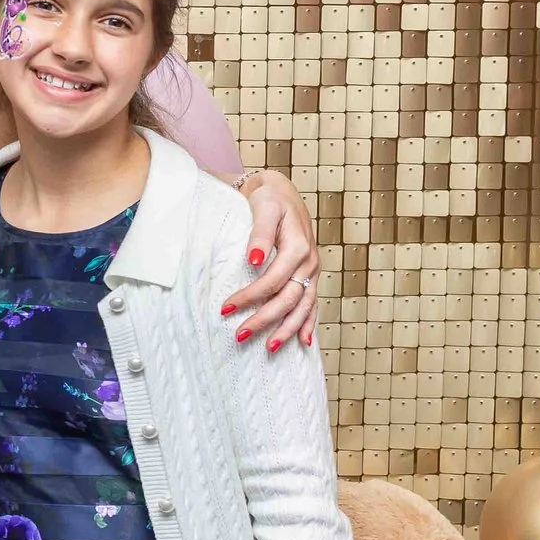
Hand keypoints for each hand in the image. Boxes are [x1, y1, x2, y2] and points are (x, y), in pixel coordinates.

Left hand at [223, 170, 320, 350]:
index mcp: (298, 247)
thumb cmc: (270, 199)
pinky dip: (309, 322)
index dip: (251, 297)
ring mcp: (312, 271)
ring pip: (303, 306)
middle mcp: (309, 262)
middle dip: (265, 319)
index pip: (273, 280)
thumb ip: (260, 234)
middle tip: (240, 335)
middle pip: (288, 299)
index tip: (226, 308)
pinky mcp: (311, 275)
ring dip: (287, 329)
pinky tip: (303, 341)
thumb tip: (254, 259)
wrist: (283, 192)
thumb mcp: (264, 208)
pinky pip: (313, 303)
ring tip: (269, 347)